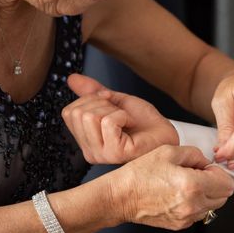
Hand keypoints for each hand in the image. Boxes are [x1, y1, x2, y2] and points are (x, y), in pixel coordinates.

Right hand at [62, 74, 177, 163]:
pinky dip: (123, 115)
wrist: (165, 132)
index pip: (69, 112)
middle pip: (78, 113)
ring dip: (114, 110)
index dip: (91, 100)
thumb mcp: (114, 101)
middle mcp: (90, 151)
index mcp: (85, 140)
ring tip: (126, 120)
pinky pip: (108, 122)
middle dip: (102, 104)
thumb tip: (72, 78)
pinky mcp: (115, 153)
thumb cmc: (144, 123)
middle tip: (120, 113)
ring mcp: (101, 154)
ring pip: (90, 116)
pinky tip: (131, 124)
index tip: (110, 106)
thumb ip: (92, 92)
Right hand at [109, 145, 233, 229]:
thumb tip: (206, 162)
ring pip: (213, 206)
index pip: (227, 184)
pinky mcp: (180, 225)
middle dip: (215, 184)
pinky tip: (179, 195)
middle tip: (197, 175)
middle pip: (224, 197)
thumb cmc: (140, 175)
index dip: (218, 172)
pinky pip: (199, 214)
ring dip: (206, 194)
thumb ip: (195, 154)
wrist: (121, 197)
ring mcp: (187, 217)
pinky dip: (195, 204)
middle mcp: (193, 205)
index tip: (206, 168)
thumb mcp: (168, 152)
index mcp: (192, 186)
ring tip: (186, 184)